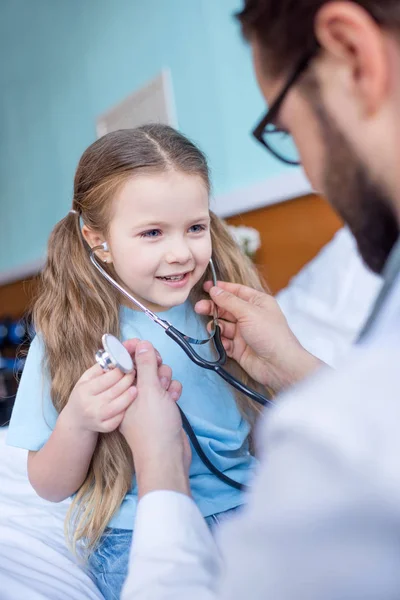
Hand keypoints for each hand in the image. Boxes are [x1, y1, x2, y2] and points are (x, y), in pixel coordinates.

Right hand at [63, 362, 136, 433]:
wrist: (76, 420)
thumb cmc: (84, 394)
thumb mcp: (86, 379)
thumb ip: (100, 368)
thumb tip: (116, 356)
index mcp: (84, 390)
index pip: (107, 378)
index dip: (121, 370)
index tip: (129, 364)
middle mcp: (89, 405)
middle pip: (115, 391)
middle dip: (128, 380)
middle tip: (136, 373)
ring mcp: (97, 417)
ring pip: (119, 405)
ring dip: (130, 395)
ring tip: (136, 387)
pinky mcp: (105, 428)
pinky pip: (119, 418)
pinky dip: (127, 409)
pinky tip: (132, 402)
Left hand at [120, 341, 190, 497]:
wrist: (167, 458)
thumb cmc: (154, 426)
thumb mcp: (149, 391)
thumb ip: (146, 366)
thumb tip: (141, 344)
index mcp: (122, 391)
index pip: (128, 362)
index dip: (139, 353)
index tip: (150, 350)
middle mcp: (133, 395)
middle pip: (145, 368)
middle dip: (157, 369)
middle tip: (160, 377)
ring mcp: (147, 403)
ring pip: (158, 379)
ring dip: (166, 380)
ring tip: (168, 393)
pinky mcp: (161, 410)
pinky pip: (166, 392)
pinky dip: (172, 392)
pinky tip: (174, 399)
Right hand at [195, 281, 321, 392]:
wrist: (279, 365)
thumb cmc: (270, 334)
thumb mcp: (249, 312)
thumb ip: (229, 301)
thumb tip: (214, 290)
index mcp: (258, 303)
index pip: (237, 291)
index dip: (221, 289)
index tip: (206, 286)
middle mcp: (251, 316)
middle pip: (227, 308)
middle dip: (213, 308)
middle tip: (199, 308)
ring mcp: (245, 333)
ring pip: (224, 325)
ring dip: (216, 326)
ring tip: (212, 328)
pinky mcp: (239, 348)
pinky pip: (225, 342)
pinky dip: (221, 341)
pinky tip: (224, 343)